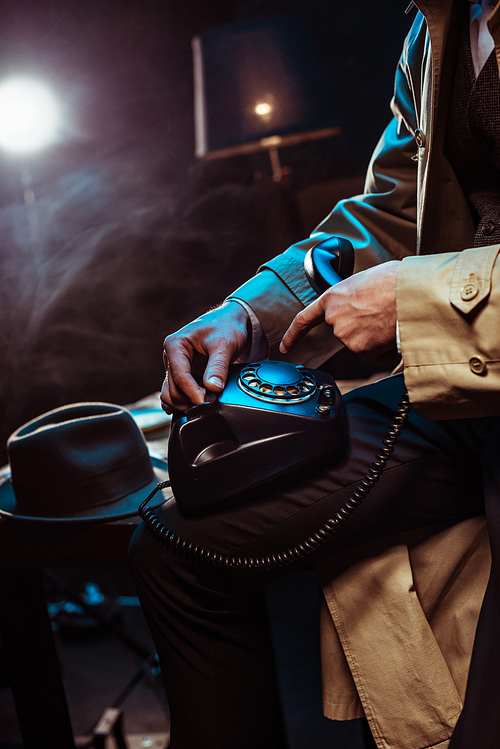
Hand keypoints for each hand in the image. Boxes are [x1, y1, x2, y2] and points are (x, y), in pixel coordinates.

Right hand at [161, 301, 249, 411]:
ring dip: (187, 403)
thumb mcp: (224, 344)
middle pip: (173, 389)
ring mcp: (175, 368)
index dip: (192, 393)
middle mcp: (171, 357)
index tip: (206, 403)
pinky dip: (186, 402)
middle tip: (211, 401)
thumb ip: (218, 366)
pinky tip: (198, 404)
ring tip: (207, 402)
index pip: (180, 376)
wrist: (231, 323)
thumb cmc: (226, 327)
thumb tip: (213, 388)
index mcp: (175, 345)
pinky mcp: (182, 376)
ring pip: (172, 395)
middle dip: (190, 399)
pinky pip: (177, 394)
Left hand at [280, 261, 399, 361]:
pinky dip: (383, 348)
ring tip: (389, 318)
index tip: (285, 346)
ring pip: (360, 344)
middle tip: (380, 315)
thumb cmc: (395, 282)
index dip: (294, 334)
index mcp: (332, 297)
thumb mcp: (366, 279)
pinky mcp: (360, 350)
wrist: (411, 294)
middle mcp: (334, 318)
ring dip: (374, 337)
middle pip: (345, 332)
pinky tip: (391, 332)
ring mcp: (346, 336)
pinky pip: (373, 354)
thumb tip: (363, 302)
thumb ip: (354, 295)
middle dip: (362, 328)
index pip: (304, 319)